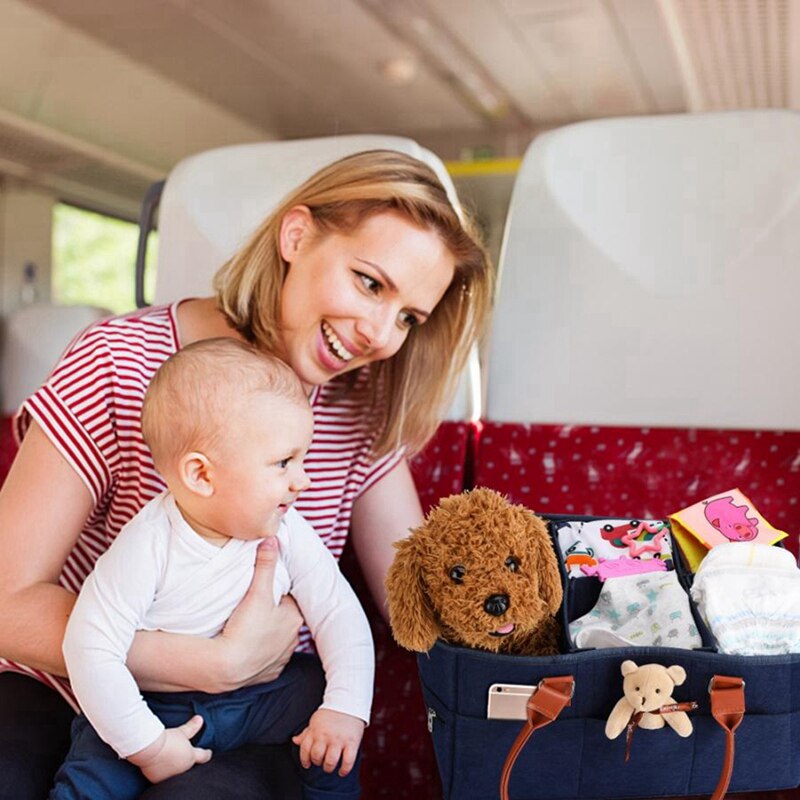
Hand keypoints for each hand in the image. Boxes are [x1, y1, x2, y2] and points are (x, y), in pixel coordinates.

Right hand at [128, 715, 211, 782]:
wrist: (149, 749)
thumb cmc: (167, 739)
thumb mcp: (181, 732)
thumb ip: (192, 727)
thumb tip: (200, 719)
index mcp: (191, 756)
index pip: (203, 756)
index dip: (206, 754)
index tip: (209, 753)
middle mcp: (183, 768)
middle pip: (188, 764)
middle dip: (186, 759)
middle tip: (182, 752)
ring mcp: (170, 775)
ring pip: (175, 770)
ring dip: (174, 765)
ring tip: (169, 756)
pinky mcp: (158, 779)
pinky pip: (163, 775)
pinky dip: (162, 770)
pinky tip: (159, 763)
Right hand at [216, 537, 302, 688]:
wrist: (226, 667)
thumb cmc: (245, 628)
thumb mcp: (257, 592)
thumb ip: (265, 565)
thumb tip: (272, 538)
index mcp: (294, 618)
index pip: (289, 599)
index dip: (275, 594)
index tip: (261, 592)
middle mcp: (293, 640)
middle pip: (284, 619)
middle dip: (272, 613)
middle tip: (252, 608)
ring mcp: (281, 658)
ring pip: (277, 639)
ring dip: (266, 633)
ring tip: (248, 627)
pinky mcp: (269, 674)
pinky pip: (267, 658)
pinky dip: (259, 652)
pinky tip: (247, 646)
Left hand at [292, 708, 364, 776]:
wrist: (349, 702)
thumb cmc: (331, 713)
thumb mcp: (316, 721)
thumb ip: (306, 733)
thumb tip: (295, 740)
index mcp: (315, 730)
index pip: (304, 750)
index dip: (305, 760)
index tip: (307, 764)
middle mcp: (326, 736)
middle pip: (317, 757)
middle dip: (317, 762)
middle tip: (321, 760)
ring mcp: (339, 739)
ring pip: (330, 761)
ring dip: (329, 767)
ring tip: (330, 765)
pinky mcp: (352, 742)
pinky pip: (348, 761)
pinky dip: (344, 770)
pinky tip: (341, 771)